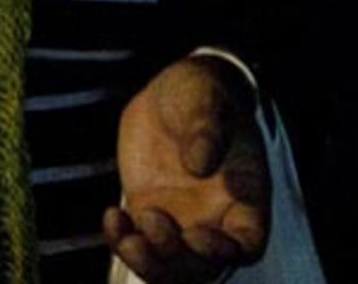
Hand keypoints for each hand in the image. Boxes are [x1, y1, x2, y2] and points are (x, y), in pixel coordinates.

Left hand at [105, 55, 268, 281]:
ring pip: (168, 266)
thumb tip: (200, 164)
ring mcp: (181, 220)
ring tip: (125, 235)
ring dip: (147, 262)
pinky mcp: (148, 214)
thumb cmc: (202, 95)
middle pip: (203, 267)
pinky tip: (111, 217)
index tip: (197, 236)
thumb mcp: (207, 101)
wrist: (171, 92)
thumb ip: (207, 131)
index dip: (224, 252)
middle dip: (176, 260)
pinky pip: (136, 243)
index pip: (246, 245)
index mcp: (245, 197)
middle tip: (153, 222)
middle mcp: (215, 218)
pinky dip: (121, 240)